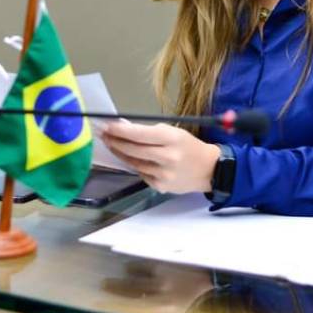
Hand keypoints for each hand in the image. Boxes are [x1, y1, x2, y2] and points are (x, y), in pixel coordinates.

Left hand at [100, 121, 219, 193]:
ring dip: (120, 153)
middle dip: (115, 141)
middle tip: (103, 134)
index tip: (107, 126)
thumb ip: (150, 131)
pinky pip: (141, 173)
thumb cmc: (188, 146)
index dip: (120, 131)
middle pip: (133, 149)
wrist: (208, 170)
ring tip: (111, 144)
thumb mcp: (173, 132)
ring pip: (133, 162)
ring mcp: (163, 174)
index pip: (139, 134)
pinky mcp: (160, 186)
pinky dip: (134, 164)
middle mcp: (167, 157)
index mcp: (172, 139)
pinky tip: (130, 158)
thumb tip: (124, 127)